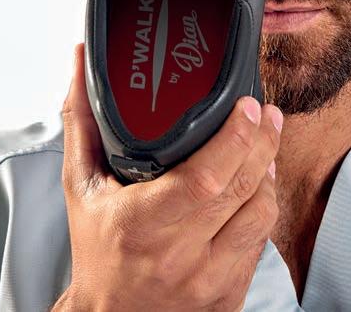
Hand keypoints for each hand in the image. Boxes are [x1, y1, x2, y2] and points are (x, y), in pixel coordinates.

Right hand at [53, 43, 281, 311]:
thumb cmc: (97, 248)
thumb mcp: (82, 185)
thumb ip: (83, 121)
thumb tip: (81, 62)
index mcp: (143, 224)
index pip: (205, 178)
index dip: (237, 137)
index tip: (248, 106)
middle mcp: (179, 256)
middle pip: (242, 188)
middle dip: (264, 142)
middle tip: (267, 114)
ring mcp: (209, 280)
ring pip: (262, 214)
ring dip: (269, 173)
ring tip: (264, 146)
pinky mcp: (229, 295)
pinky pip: (261, 243)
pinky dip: (262, 208)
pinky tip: (255, 187)